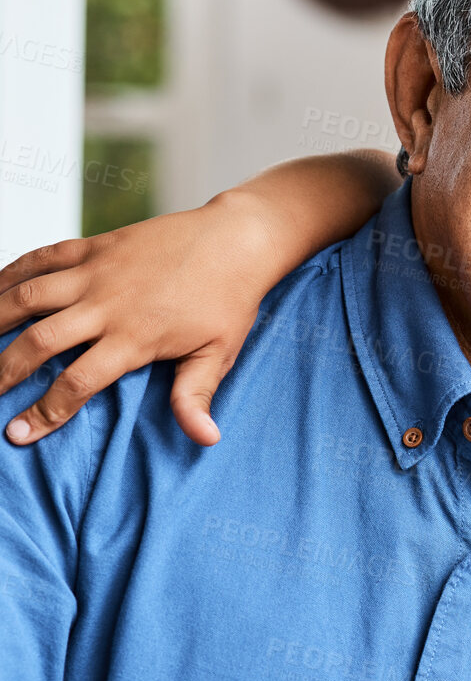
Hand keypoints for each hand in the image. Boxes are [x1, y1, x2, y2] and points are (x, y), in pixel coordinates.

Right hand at [0, 194, 275, 445]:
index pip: (78, 382)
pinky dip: (9, 273)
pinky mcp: (94, 246)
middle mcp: (108, 304)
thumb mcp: (219, 353)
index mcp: (135, 337)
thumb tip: (206, 440)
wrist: (238, 239)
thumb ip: (197, 396)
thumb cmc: (230, 300)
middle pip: (39, 342)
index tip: (17, 434)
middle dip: (4, 372)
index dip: (44, 412)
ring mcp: (97, 271)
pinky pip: (41, 258)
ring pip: (28, 296)